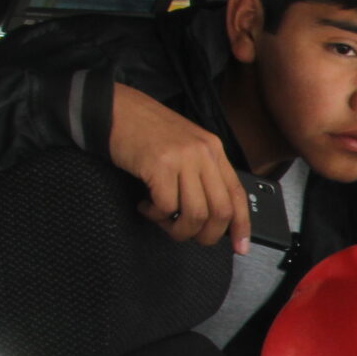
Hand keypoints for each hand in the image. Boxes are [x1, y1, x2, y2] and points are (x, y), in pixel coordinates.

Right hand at [107, 82, 252, 251]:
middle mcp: (204, 153)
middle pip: (220, 211)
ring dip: (178, 228)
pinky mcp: (159, 165)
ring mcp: (183, 158)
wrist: (114, 108)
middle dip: (206, 235)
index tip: (240, 247)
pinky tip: (145, 206)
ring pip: (195, 214)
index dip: (241, 225)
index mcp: (214, 150)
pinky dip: (156, 215)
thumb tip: (212, 214)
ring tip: (161, 220)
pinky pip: (167, 206)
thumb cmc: (145, 132)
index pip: (237, 195)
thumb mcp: (184, 147)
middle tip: (187, 235)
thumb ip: (201, 174)